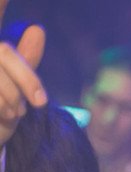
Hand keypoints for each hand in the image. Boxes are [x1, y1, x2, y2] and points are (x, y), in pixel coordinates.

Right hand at [0, 0, 46, 145]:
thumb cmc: (0, 110)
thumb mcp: (16, 84)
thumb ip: (24, 58)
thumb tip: (37, 28)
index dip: (6, 16)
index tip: (28, 11)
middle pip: (3, 51)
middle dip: (27, 79)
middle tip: (41, 103)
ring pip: (0, 77)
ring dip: (13, 98)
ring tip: (15, 112)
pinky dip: (4, 108)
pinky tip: (4, 117)